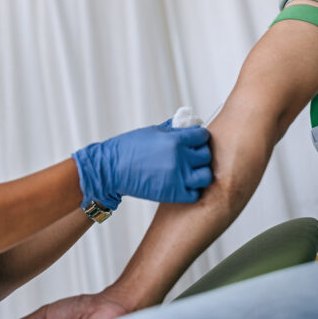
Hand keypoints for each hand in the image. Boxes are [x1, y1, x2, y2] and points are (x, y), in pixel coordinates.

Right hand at [73, 121, 211, 209]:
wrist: (111, 169)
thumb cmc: (129, 148)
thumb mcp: (153, 131)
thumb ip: (174, 129)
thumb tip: (189, 124)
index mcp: (175, 140)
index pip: (203, 136)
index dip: (198, 137)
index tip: (192, 141)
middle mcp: (180, 158)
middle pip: (206, 155)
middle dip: (199, 154)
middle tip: (189, 156)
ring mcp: (178, 177)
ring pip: (206, 176)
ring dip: (199, 173)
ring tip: (189, 172)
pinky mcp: (173, 194)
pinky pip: (195, 193)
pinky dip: (191, 190)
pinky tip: (182, 184)